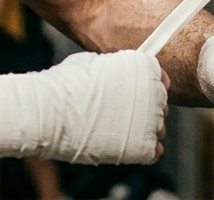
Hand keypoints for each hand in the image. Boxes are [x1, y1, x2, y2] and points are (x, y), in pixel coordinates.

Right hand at [0, 50, 169, 164]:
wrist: (53, 113)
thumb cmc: (66, 85)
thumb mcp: (93, 63)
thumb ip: (114, 69)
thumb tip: (114, 74)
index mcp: (145, 66)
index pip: (159, 79)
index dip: (144, 87)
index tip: (131, 93)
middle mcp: (155, 92)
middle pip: (160, 104)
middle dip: (143, 109)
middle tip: (119, 113)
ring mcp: (152, 120)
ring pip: (158, 127)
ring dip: (142, 129)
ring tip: (116, 130)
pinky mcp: (145, 146)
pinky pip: (154, 150)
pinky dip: (140, 149)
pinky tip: (121, 144)